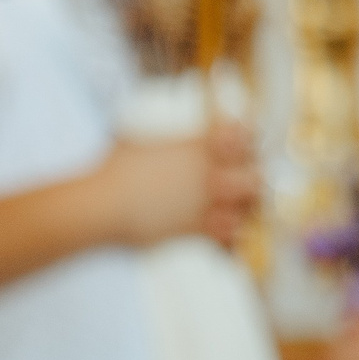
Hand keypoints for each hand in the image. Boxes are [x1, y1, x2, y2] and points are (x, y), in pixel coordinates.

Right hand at [102, 122, 259, 249]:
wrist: (104, 205)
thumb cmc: (114, 169)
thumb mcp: (133, 138)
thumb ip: (151, 134)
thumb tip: (138, 124)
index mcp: (198, 147)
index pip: (242, 137)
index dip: (249, 140)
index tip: (246, 144)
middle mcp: (208, 174)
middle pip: (254, 177)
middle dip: (253, 179)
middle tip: (245, 181)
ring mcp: (205, 203)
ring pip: (246, 207)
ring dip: (244, 207)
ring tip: (237, 208)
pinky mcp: (195, 228)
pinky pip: (227, 234)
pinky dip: (230, 234)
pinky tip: (226, 232)